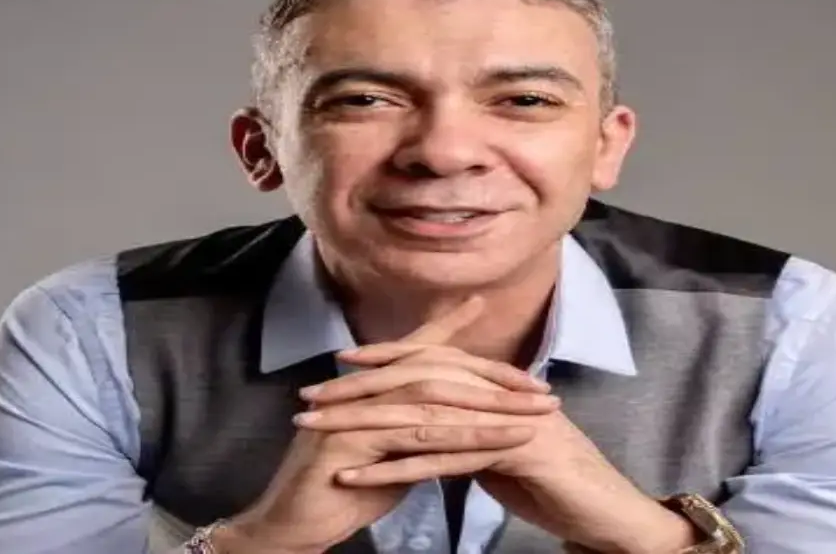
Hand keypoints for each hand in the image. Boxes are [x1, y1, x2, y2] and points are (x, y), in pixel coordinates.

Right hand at [217, 297, 555, 553]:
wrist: (293, 526)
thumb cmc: (340, 493)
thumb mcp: (390, 455)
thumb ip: (417, 432)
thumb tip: (456, 423)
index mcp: (370, 388)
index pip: (418, 349)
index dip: (452, 327)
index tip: (490, 310)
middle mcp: (363, 391)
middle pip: (437, 370)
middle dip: (494, 379)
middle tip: (542, 389)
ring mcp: (356, 413)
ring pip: (433, 399)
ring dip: (489, 409)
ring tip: (533, 418)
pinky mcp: (352, 443)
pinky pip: (417, 436)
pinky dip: (461, 439)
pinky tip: (496, 444)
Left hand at [314, 342, 697, 553]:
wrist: (610, 511)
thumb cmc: (559, 484)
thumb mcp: (508, 447)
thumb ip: (475, 428)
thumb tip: (441, 423)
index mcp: (497, 388)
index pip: (432, 364)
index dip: (386, 359)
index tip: (340, 364)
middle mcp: (498, 394)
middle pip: (416, 384)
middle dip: (358, 390)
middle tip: (308, 399)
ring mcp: (504, 419)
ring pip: (420, 418)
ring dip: (360, 426)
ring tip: (315, 430)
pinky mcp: (509, 453)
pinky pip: (441, 460)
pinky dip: (392, 470)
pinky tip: (353, 477)